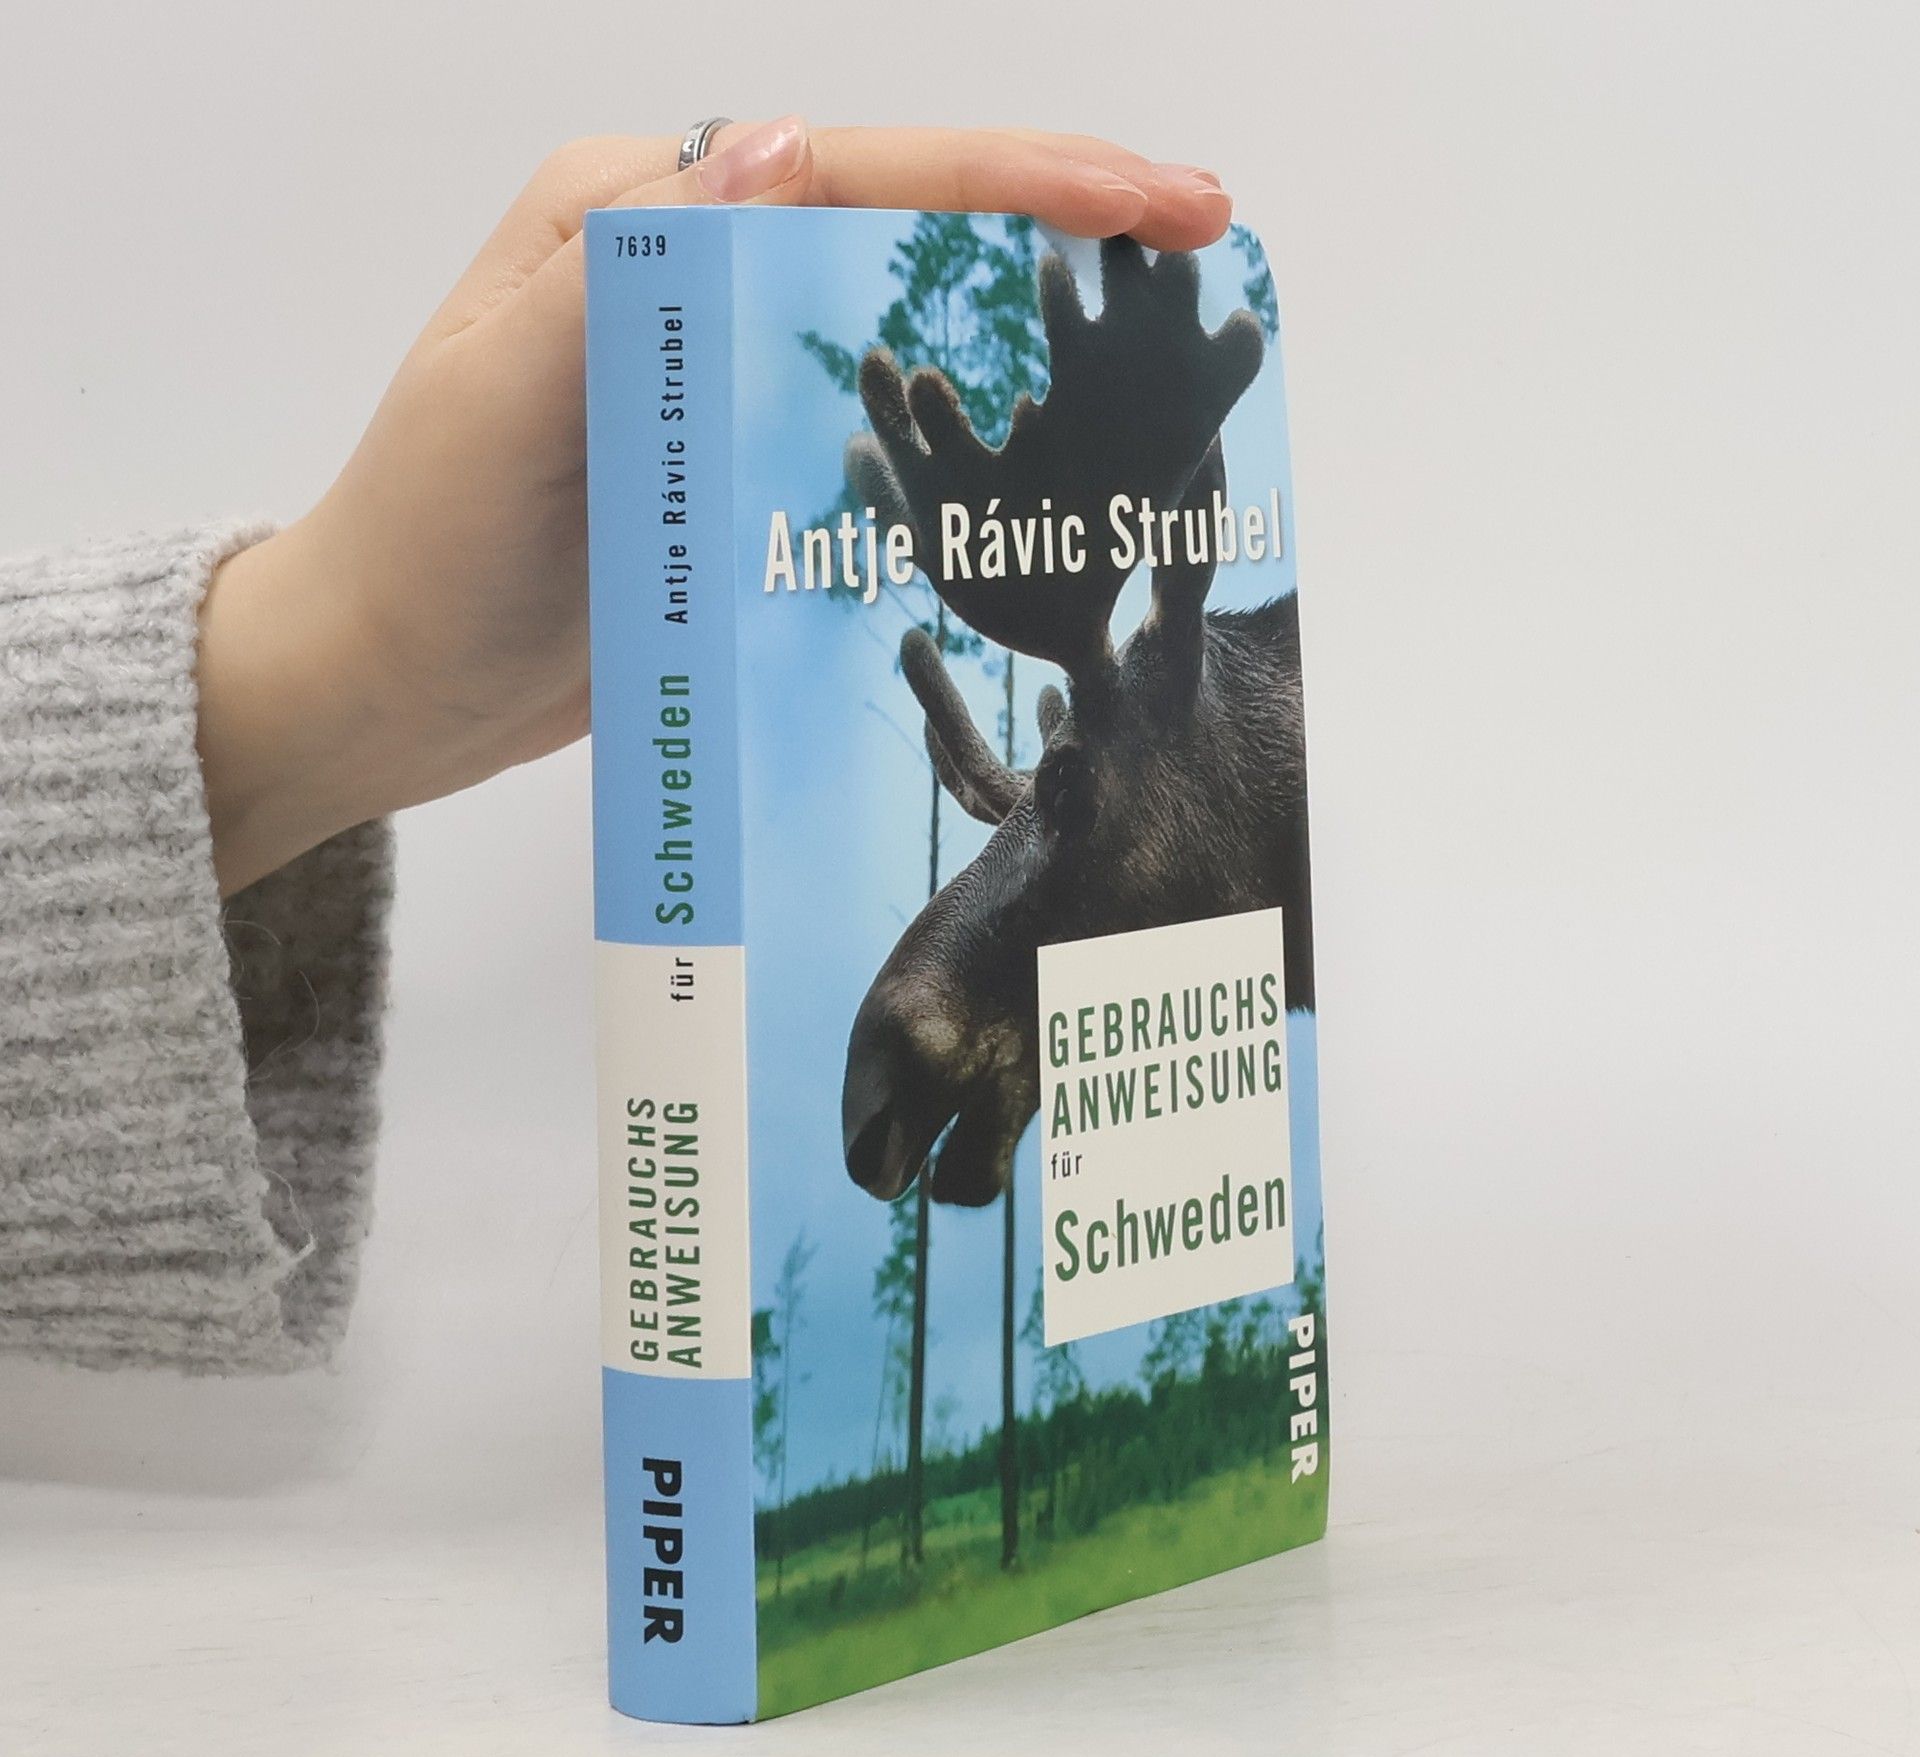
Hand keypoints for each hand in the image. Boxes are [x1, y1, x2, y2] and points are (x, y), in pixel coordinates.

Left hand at [194, 119, 1235, 892]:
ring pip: (910, 324)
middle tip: (1208, 239)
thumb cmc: (422, 541)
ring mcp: (725, 377)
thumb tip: (782, 145)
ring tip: (1172, 334)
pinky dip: (979, 434)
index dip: (1019, 176)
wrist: (387, 682)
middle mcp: (695, 277)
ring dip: (1039, 322)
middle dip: (1061, 224)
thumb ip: (632, 267)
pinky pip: (880, 434)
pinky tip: (1058, 459)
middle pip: (906, 228)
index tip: (1156, 199)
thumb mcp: (501, 389)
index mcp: (638, 216)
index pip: (856, 170)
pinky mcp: (743, 472)